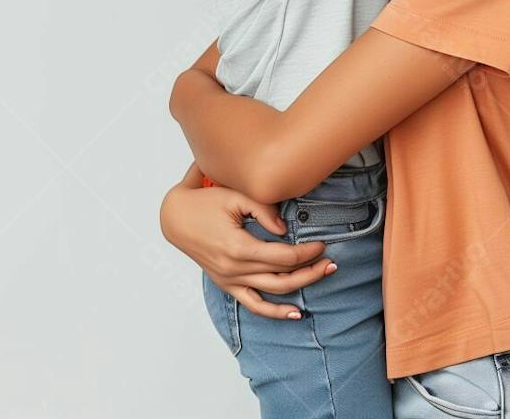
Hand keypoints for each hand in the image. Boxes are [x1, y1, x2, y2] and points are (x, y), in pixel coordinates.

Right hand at [159, 176, 336, 319]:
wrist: (176, 217)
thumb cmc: (207, 202)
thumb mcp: (236, 196)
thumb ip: (263, 210)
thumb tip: (284, 229)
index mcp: (238, 248)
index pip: (283, 257)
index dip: (306, 252)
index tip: (322, 244)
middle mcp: (234, 269)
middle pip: (283, 276)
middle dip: (311, 269)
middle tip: (332, 262)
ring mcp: (230, 280)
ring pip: (273, 292)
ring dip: (301, 286)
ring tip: (323, 276)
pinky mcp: (227, 284)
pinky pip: (253, 304)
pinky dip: (275, 312)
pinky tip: (296, 314)